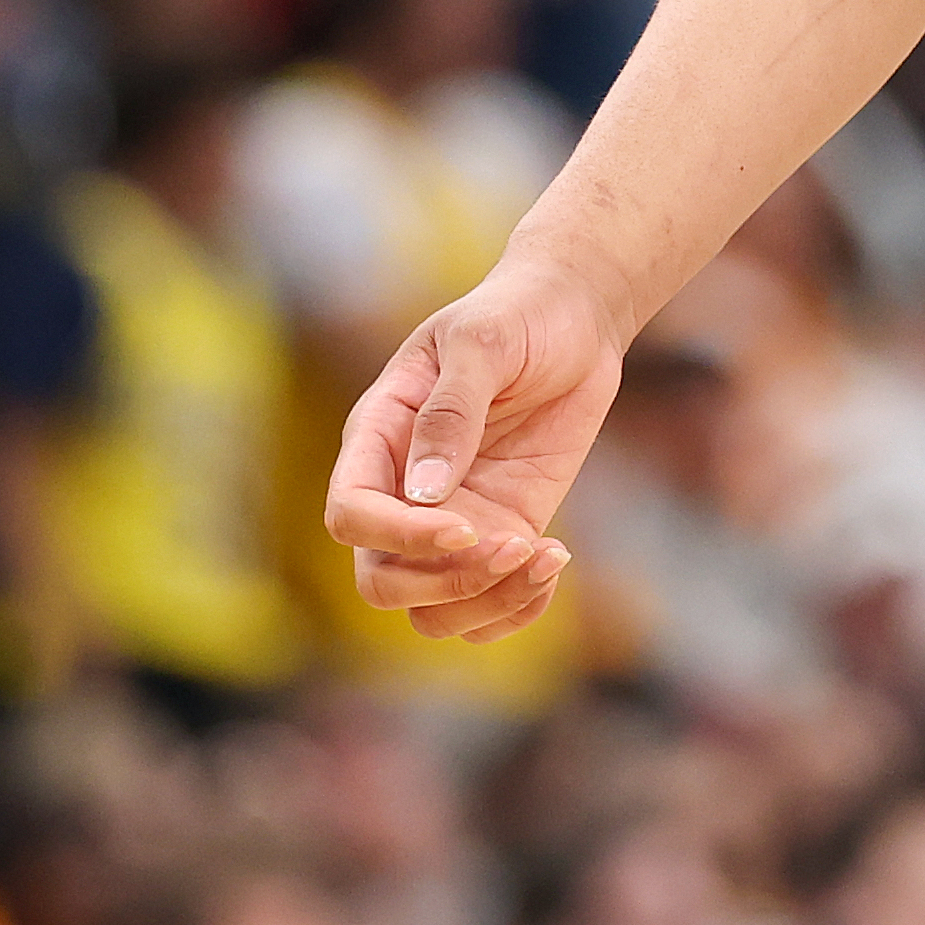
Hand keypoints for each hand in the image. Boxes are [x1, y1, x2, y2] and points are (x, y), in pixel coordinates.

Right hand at [320, 252, 622, 640]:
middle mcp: (403, 491)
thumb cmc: (518, 315)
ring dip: (484, 604)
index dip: (397, 535)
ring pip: (432, 610)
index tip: (465, 526)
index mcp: (379, 437)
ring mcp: (452, 520)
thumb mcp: (483, 343)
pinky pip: (488, 606)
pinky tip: (555, 561)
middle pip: (382, 580)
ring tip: (542, 556)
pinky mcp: (501, 532)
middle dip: (443, 584)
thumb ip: (449, 412)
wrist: (574, 318)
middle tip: (512, 544)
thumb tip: (423, 494)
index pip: (350, 514)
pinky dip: (518, 607)